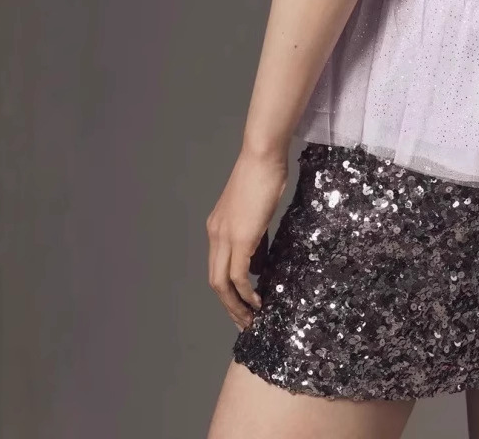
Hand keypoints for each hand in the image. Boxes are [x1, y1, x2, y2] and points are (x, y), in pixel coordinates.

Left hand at [206, 146, 288, 328]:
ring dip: (236, 305)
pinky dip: (246, 293)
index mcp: (217, 228)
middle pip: (215, 282)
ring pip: (222, 283)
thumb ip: (255, 239)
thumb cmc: (263, 177)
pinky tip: (258, 300)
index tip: (242, 306)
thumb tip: (258, 265)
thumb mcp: (257, 213)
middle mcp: (215, 235)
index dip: (227, 291)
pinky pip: (237, 275)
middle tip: (245, 322)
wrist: (263, 157)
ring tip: (251, 319)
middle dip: (229, 306)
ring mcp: (225, 237)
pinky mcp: (241, 237)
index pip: (217, 268)